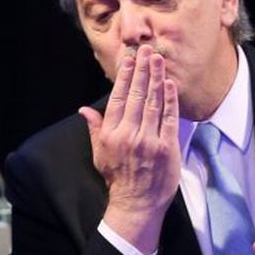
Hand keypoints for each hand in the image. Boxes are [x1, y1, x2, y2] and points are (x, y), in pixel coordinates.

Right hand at [79, 45, 180, 253]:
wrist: (136, 204)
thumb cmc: (117, 179)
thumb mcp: (99, 154)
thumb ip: (95, 129)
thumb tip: (84, 110)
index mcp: (111, 135)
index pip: (118, 98)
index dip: (125, 76)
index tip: (129, 59)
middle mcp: (129, 135)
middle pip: (137, 95)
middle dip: (142, 70)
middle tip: (146, 50)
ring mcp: (149, 141)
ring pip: (153, 103)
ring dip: (156, 78)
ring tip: (158, 60)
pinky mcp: (167, 148)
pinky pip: (169, 119)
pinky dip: (170, 100)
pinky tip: (169, 84)